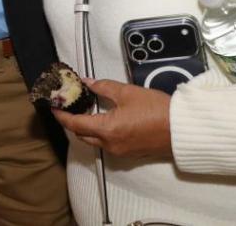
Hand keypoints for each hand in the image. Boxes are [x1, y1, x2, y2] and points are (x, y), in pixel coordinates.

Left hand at [52, 79, 172, 158]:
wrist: (182, 130)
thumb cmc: (157, 110)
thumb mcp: (127, 92)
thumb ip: (103, 87)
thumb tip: (86, 82)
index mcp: (106, 130)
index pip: (74, 124)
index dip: (61, 114)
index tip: (53, 106)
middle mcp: (110, 144)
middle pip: (82, 134)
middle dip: (72, 121)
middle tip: (69, 106)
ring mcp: (120, 151)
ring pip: (94, 141)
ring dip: (86, 128)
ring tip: (85, 110)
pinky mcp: (129, 153)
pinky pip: (107, 144)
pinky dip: (100, 133)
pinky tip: (104, 120)